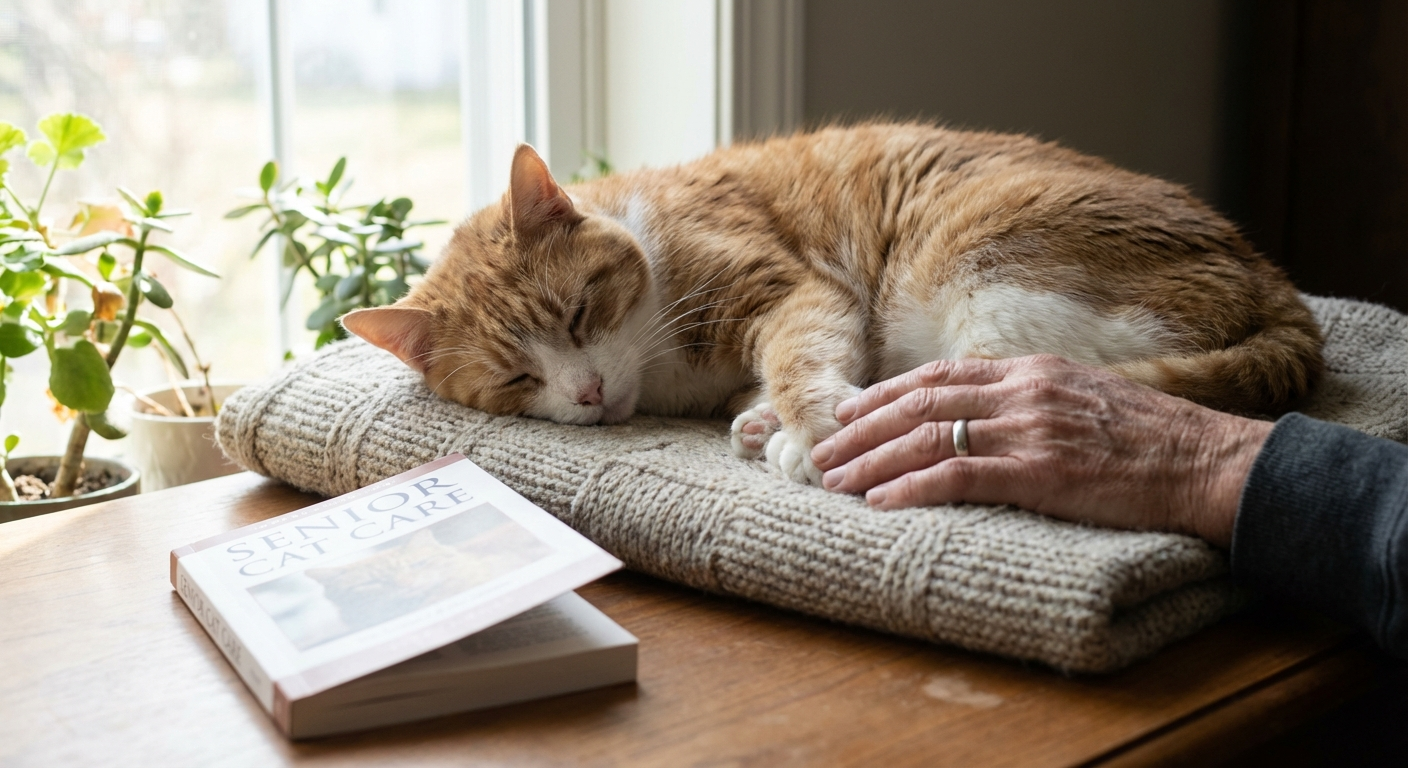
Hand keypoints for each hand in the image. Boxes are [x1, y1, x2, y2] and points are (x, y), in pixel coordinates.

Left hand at [809, 355, 1274, 546]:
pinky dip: (912, 488)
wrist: (1205, 461)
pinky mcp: (1039, 472)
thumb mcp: (1085, 397)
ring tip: (835, 480)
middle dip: (863, 428)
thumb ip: (1032, 399)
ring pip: (927, 437)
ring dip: (873, 461)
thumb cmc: (1152, 439)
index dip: (887, 393)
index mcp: (1030, 371)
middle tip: (822, 450)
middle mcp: (1021, 392)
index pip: (941, 376)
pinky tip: (881, 502)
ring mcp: (1028, 430)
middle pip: (920, 403)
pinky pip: (958, 476)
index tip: (850, 410)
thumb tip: (987, 411)